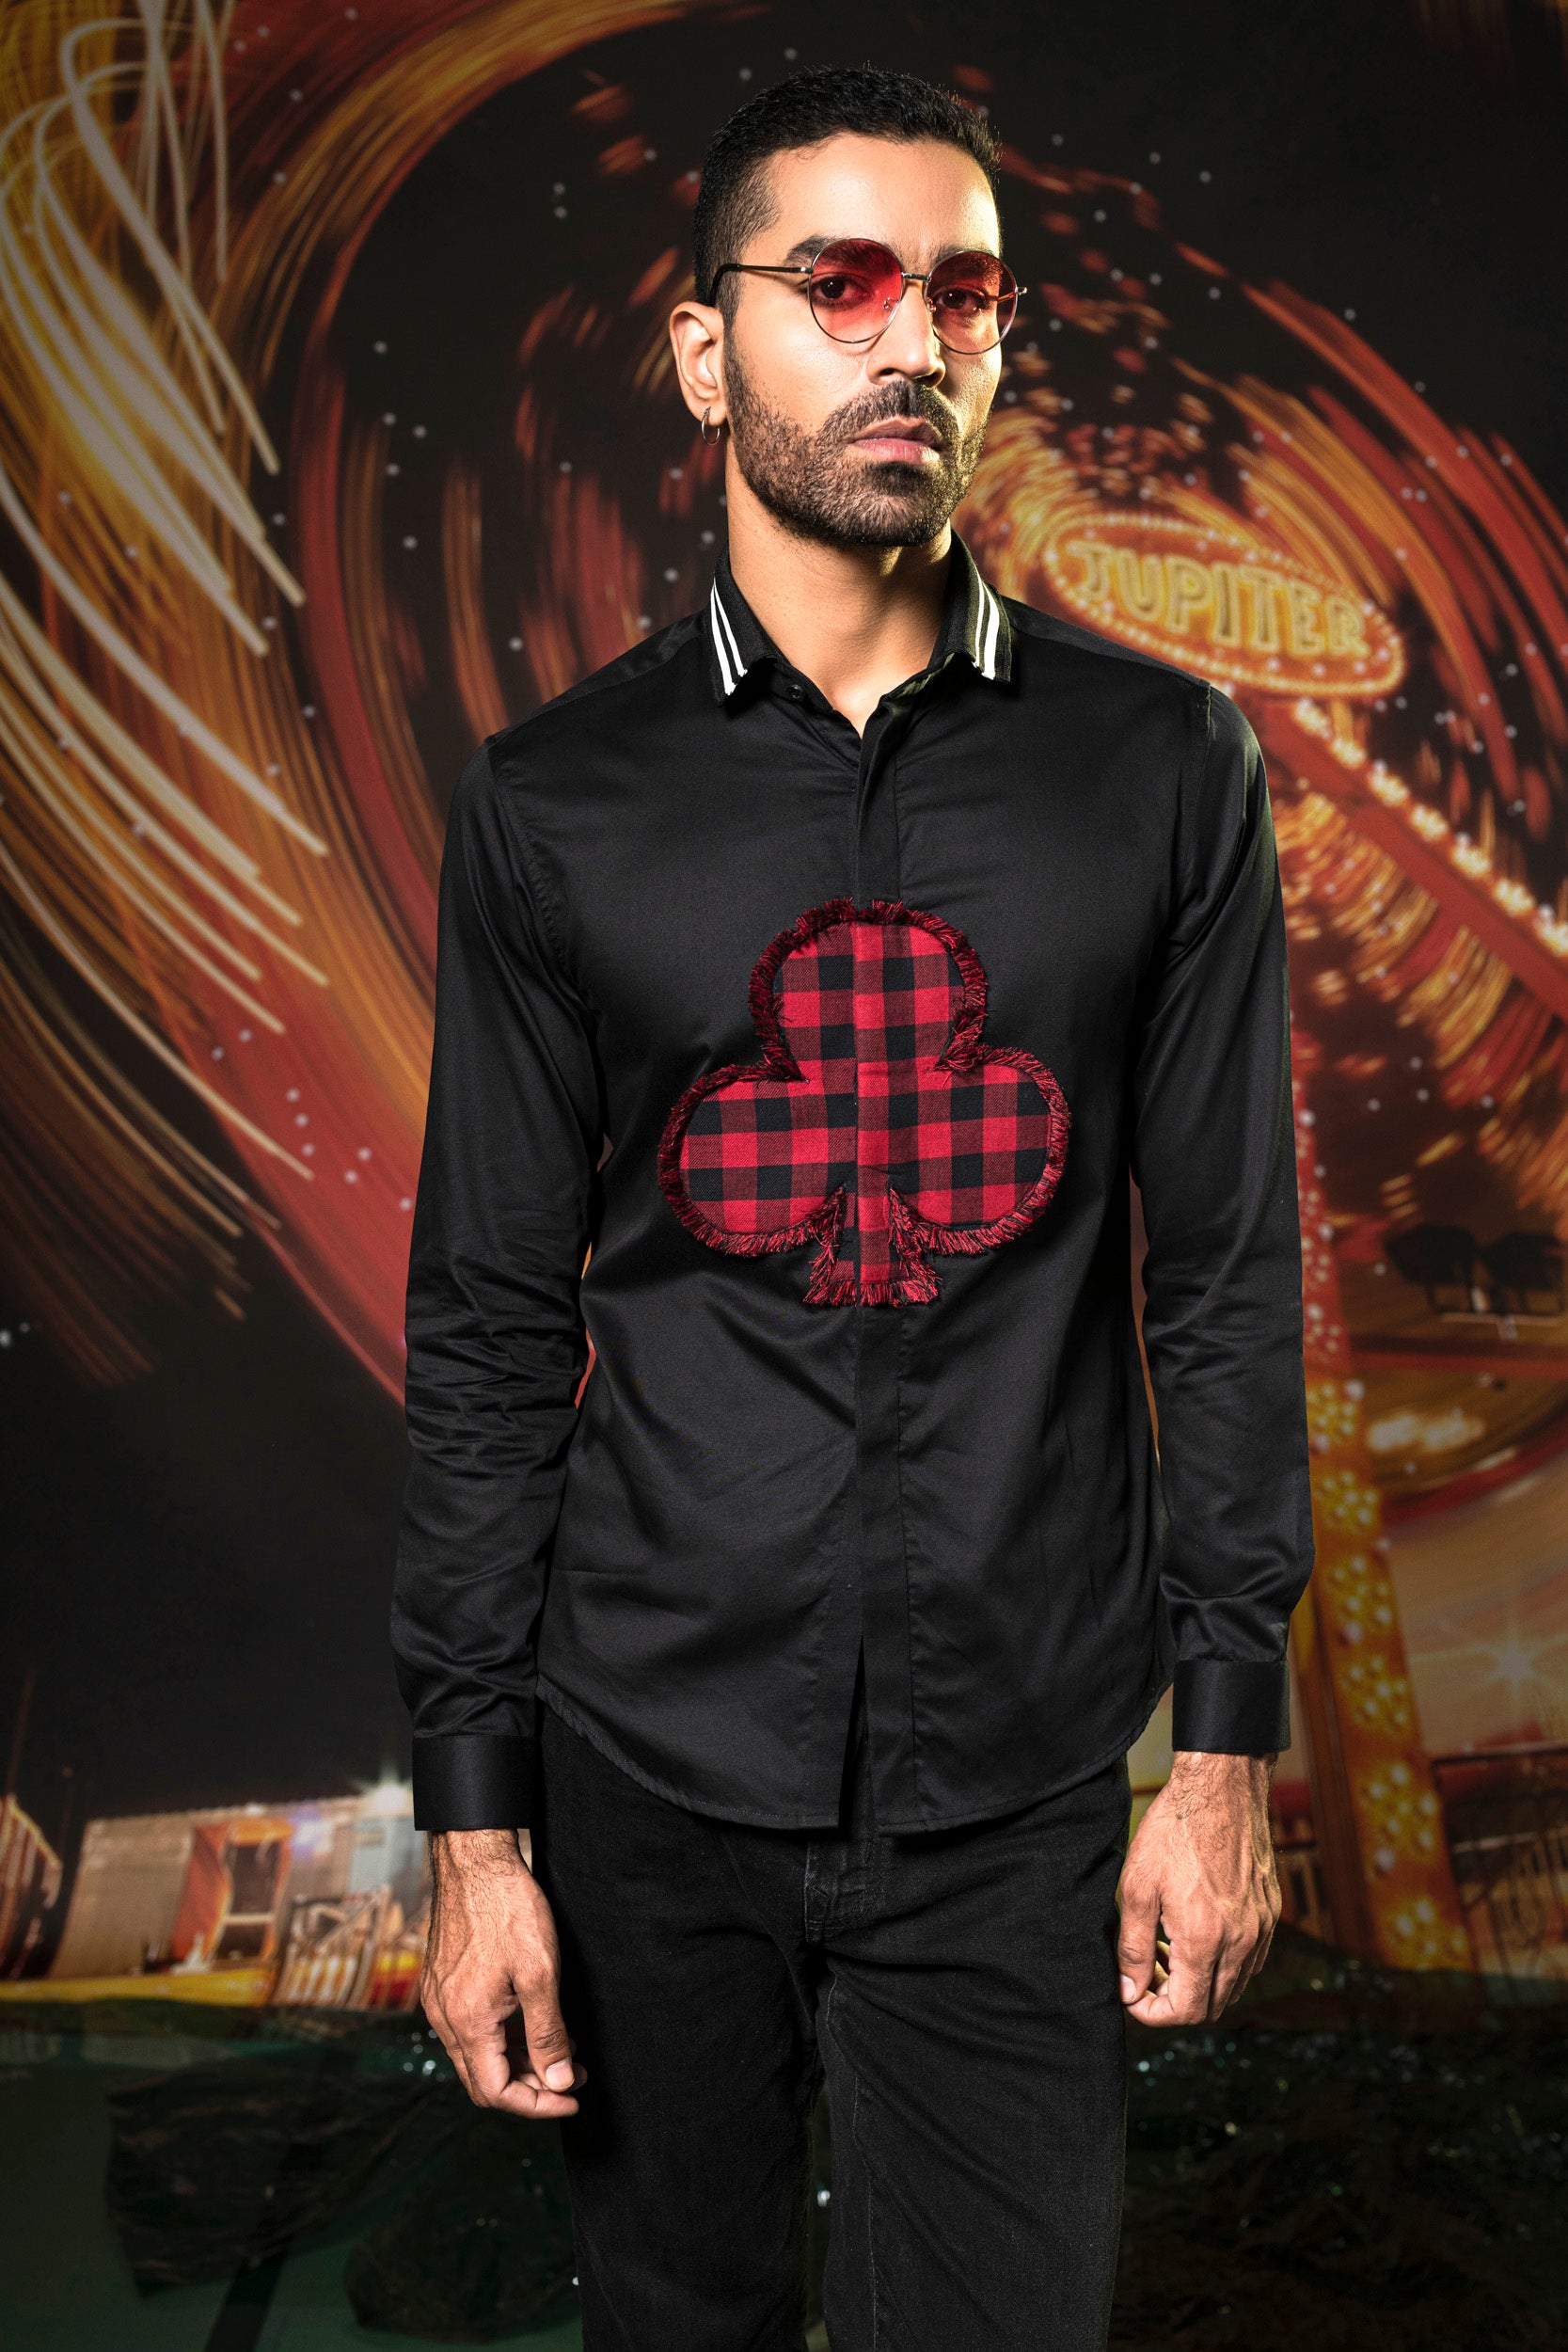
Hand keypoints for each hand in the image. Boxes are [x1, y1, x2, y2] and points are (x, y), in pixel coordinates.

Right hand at [421, 1828, 587, 2116]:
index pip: (496, 2092)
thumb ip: (548, 2033)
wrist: (475, 1860)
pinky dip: (502, 2037)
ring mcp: (439, 2000)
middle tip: (572, 2076)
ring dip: (518, 2061)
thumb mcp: (541, 1972)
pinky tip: (532, 2020)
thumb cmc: (508, 1908)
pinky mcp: (442, 1983)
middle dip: (530, 2087)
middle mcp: (444, 2018)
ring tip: (562, 2048)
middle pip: (483, 2081)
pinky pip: (469, 2029)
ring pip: (477, 2055)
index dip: (536, 2104)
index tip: (572, 2096)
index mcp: (467, 2021)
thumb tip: (559, 2081)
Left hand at [1116, 1750, 1280, 2026]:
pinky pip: (1249, 1960)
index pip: (1186, 2011)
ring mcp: (1261, 1929)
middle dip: (1174, 2001)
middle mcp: (1240, 1942)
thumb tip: (1128, 1992)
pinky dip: (1222, 1962)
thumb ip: (1133, 1947)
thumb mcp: (1138, 1886)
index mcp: (1204, 1939)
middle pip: (1212, 2007)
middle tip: (1146, 1970)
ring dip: (1200, 1983)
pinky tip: (1196, 1932)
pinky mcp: (1270, 1913)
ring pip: (1233, 1986)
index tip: (1133, 1996)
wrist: (1221, 1788)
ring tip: (1167, 1949)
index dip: (1153, 2013)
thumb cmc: (1174, 1831)